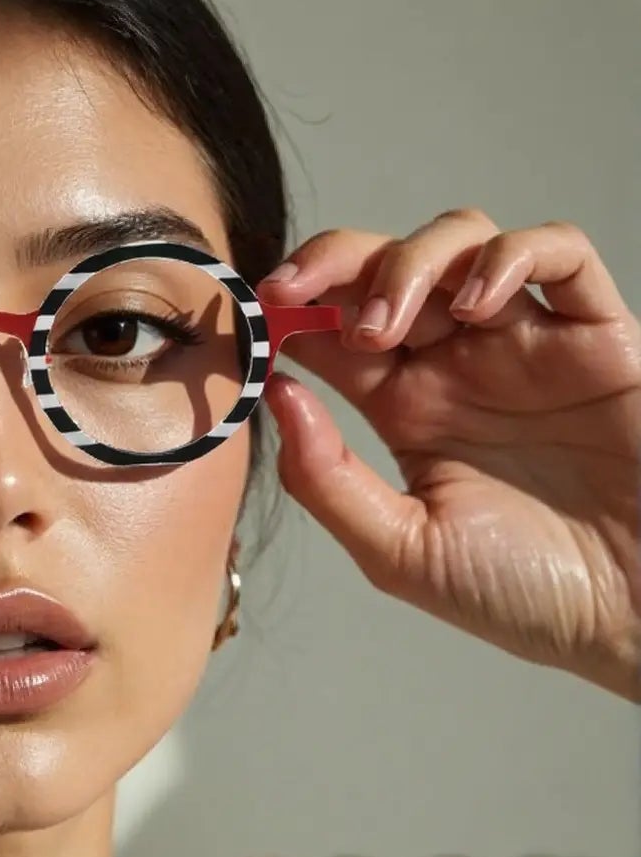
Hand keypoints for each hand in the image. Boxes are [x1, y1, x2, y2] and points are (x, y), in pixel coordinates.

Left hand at [255, 209, 640, 699]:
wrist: (634, 615)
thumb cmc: (525, 596)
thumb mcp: (401, 552)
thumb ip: (329, 479)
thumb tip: (275, 393)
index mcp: (406, 409)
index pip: (333, 329)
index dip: (291, 309)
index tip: (254, 315)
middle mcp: (460, 364)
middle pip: (386, 266)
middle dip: (334, 261)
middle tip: (297, 290)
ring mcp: (527, 343)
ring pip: (462, 241)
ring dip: (412, 261)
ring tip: (389, 324)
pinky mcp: (598, 337)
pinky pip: (562, 255)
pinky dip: (514, 256)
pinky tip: (479, 303)